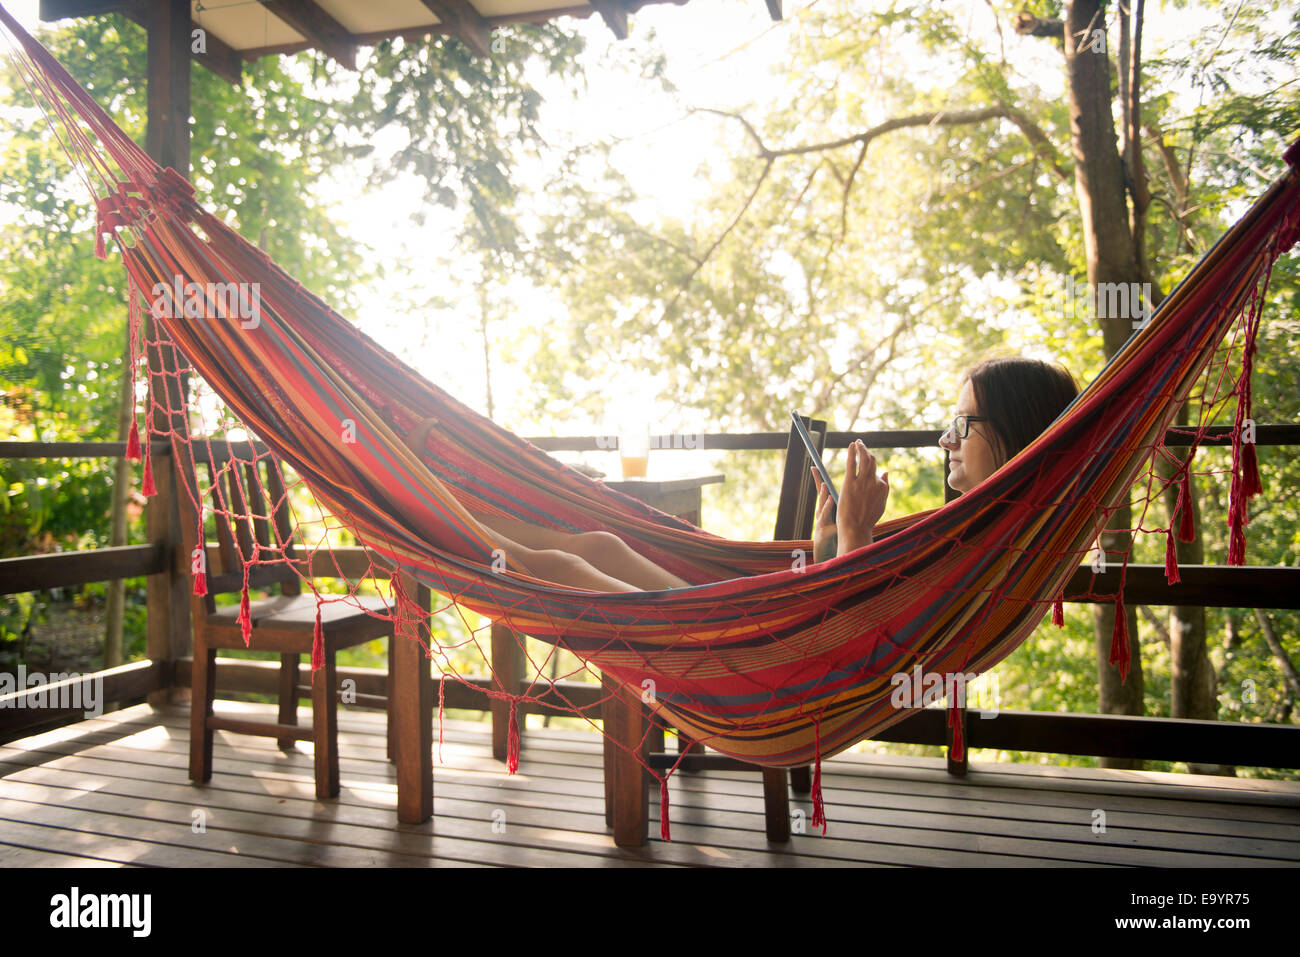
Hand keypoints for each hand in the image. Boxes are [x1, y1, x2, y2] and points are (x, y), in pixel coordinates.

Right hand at [810, 467, 836, 562]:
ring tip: (826, 485)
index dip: (819, 479)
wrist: (831, 556)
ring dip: (823, 495)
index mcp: (827, 509)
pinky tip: (831, 500)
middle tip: (816, 469)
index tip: (814, 466)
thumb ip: (844, 507)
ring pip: (822, 506)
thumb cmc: (836, 538)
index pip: (823, 491)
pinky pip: (826, 518)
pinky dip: (828, 508)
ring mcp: (821, 522)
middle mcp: (822, 513)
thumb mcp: (840, 520)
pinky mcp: (822, 531)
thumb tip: (847, 494)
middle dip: (817, 482)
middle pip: (819, 495)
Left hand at [835, 440, 887, 555]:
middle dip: (866, 451)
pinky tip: (851, 445)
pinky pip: (851, 463)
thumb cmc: (866, 519)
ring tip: (857, 442)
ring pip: (863, 459)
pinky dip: (852, 452)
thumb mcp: (881, 503)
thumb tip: (886, 472)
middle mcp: (874, 482)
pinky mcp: (850, 483)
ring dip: (861, 448)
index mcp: (882, 487)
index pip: (877, 471)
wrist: (856, 529)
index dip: (871, 466)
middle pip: (871, 461)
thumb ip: (885, 487)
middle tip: (861, 444)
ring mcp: (862, 482)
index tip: (864, 461)